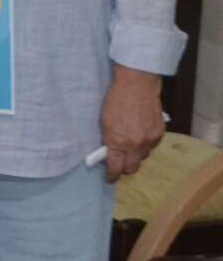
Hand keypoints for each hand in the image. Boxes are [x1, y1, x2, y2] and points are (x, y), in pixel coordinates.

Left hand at [99, 65, 165, 181]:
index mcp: (117, 142)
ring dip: (136, 154)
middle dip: (125, 167)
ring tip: (130, 144)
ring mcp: (149, 141)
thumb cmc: (115, 100)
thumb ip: (108, 140)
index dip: (111, 176)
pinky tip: (140, 134)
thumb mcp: (104, 122)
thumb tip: (108, 153)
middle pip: (132, 168)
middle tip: (120, 161)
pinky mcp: (159, 135)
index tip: (109, 178)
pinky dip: (145, 144)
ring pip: (143, 157)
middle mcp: (134, 145)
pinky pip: (152, 147)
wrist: (136, 85)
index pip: (115, 169)